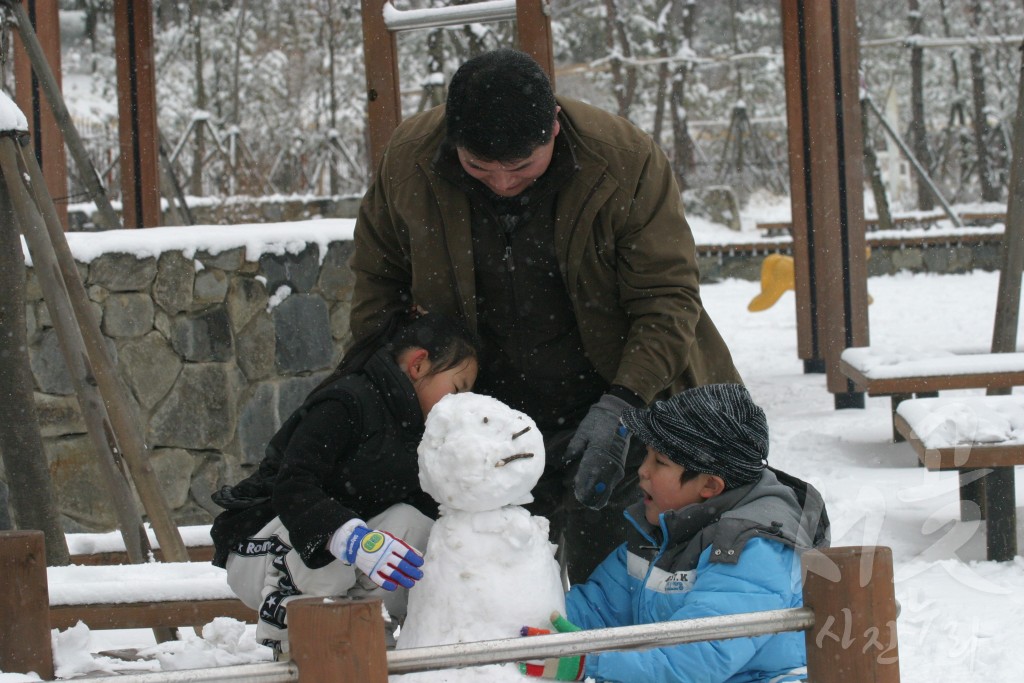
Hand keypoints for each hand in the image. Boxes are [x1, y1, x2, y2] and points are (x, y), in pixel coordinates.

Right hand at [334, 521, 423, 590]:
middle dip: (412, 572)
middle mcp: (384, 554)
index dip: (414, 559)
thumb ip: (405, 547)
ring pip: (393, 574)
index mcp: (391, 544)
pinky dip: (388, 584)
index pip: (406, 553)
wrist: (357, 542)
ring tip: (411, 583)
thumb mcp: (391, 539)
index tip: (420, 564)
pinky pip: (380, 580)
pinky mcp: (370, 571)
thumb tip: (419, 555)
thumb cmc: (379, 541)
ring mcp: (377, 563)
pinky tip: (395, 586)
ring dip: (403, 580)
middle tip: (419, 576)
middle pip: (401, 565)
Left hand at [519, 612, 584, 679]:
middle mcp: (553, 652)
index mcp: (557, 640)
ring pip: (536, 660)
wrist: (588, 664)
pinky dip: (529, 670)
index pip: (542, 635)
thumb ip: (562, 623)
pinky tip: (522, 667)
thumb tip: (552, 613)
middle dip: (527, 644)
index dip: (532, 632)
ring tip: (516, 654)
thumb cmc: (580, 646)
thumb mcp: (573, 632)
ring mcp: (552, 663)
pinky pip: (538, 672)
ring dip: (525, 657)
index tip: (523, 630)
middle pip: (537, 647)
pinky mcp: (552, 673)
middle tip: (516, 642)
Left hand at [568, 394, 630, 509]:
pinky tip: (600, 492)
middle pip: (600, 484)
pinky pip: (614, 481)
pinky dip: (607, 488)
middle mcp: (608, 461)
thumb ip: (575, 447)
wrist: (619, 415)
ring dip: (599, 493)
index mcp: (597, 453)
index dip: (583, 485)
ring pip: (608, 485)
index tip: (576, 492)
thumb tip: (566, 460)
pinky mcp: (621, 464)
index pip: (588, 474)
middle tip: (582, 501)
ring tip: (590, 501)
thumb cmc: (598, 422)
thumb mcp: (583, 433)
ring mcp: (617, 464)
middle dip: (591, 494)